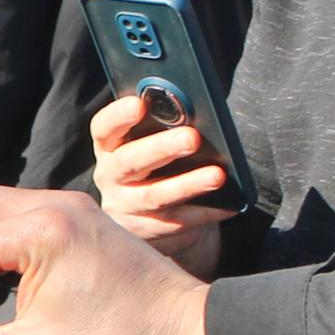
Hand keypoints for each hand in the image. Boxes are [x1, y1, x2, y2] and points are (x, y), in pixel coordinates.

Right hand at [89, 91, 232, 278]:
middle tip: (192, 137)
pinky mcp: (144, 231)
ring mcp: (125, 207)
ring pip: (155, 196)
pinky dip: (205, 213)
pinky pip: (177, 222)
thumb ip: (162, 126)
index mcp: (109, 146)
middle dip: (161, 148)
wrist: (151, 215)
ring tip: (218, 175)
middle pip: (129, 162)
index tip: (139, 104)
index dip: (118, 117)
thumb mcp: (150, 143)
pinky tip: (229, 204)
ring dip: (188, 184)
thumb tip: (194, 111)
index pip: (104, 128)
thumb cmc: (157, 164)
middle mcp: (110, 176)